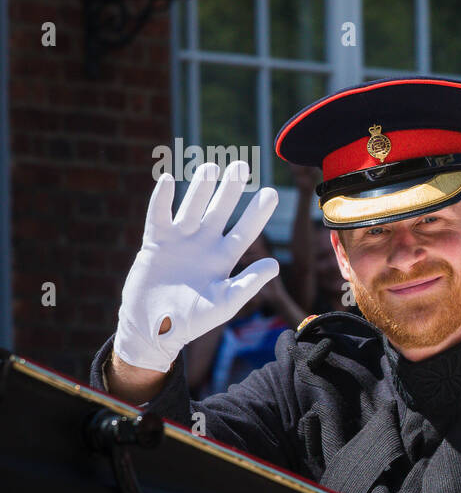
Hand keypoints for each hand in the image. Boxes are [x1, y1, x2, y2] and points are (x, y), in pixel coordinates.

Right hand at [114, 161, 279, 372]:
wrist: (154, 327)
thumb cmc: (193, 320)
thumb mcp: (225, 304)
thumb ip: (247, 284)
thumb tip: (274, 265)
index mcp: (224, 258)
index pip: (245, 230)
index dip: (257, 213)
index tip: (271, 193)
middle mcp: (204, 244)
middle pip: (220, 210)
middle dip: (230, 188)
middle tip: (241, 164)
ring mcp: (180, 241)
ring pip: (192, 207)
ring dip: (200, 188)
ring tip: (210, 167)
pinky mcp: (155, 242)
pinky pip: (158, 216)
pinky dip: (162, 199)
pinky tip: (168, 181)